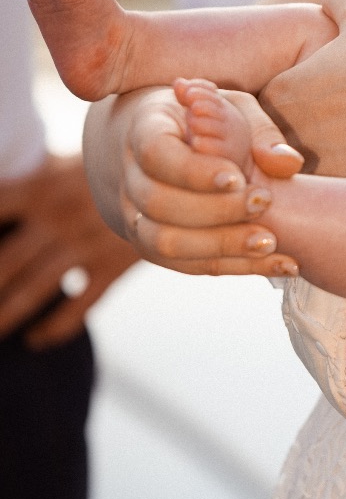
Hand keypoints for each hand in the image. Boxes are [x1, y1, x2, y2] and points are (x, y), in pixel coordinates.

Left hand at [0, 153, 136, 347]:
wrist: (176, 167)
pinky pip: (78, 305)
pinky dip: (55, 327)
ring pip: (34, 289)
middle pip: (4, 262)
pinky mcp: (112, 265)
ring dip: (6, 315)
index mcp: (40, 187)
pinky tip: (37, 339)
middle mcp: (57, 217)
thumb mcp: (68, 160)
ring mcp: (84, 244)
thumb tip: (7, 188)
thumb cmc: (116, 159)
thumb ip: (35, 178)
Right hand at [108, 85, 303, 276]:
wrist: (167, 147)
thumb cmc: (208, 120)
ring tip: (270, 242)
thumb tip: (288, 163)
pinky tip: (281, 263)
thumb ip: (261, 130)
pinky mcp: (154, 246)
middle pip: (159, 204)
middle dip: (215, 211)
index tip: (238, 177)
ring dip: (222, 246)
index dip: (194, 172)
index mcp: (145, 129)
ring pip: (165, 243)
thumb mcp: (234, 107)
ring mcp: (136, 216)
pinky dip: (237, 267)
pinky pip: (188, 265)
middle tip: (263, 202)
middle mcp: (130, 176)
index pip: (156, 155)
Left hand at [264, 0, 345, 176]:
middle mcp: (281, 132)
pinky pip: (323, 197)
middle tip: (344, 134)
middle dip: (300, 141)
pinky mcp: (329, 193)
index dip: (296, 107)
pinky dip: (338, 190)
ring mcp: (303, 167)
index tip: (329, 106)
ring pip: (298, 172)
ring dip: (318, 167)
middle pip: (277, 142)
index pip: (267, 106)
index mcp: (281, 90)